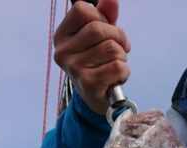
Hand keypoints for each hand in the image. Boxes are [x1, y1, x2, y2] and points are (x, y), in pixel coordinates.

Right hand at [54, 0, 130, 114]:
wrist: (97, 100)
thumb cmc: (98, 64)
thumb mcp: (99, 37)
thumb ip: (105, 15)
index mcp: (62, 36)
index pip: (82, 10)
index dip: (102, 17)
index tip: (108, 31)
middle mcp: (63, 52)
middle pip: (98, 29)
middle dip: (118, 37)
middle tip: (121, 49)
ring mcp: (74, 69)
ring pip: (111, 48)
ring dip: (122, 56)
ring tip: (116, 65)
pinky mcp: (88, 84)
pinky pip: (116, 66)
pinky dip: (124, 71)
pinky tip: (117, 78)